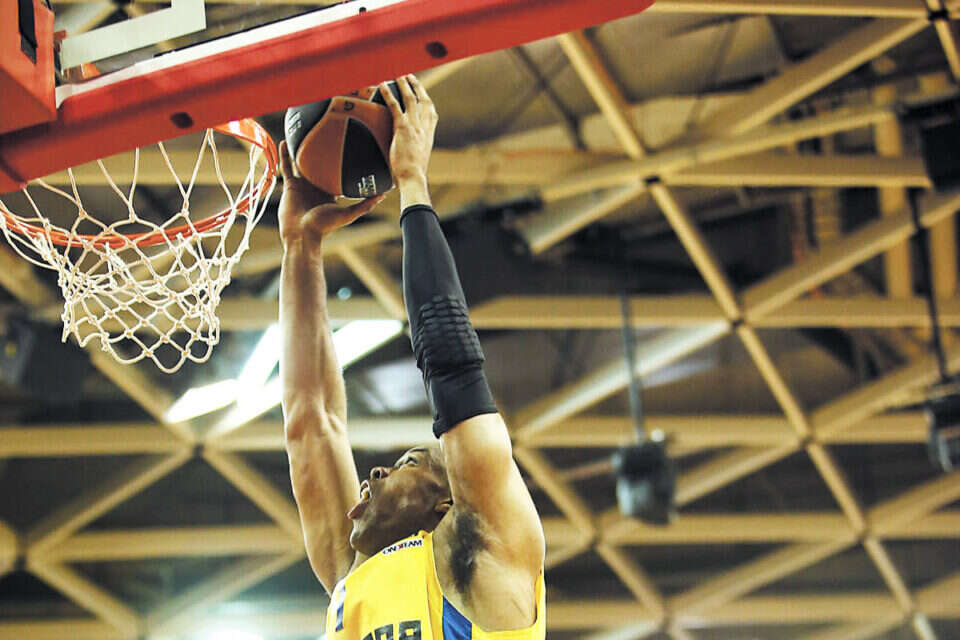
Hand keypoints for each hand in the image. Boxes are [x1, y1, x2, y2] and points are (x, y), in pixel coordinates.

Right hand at [277, 140, 383, 249]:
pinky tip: (285, 142)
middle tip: (328, 134)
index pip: (336, 175)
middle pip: (319, 167)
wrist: (302, 234)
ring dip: (302, 150)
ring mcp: (303, 186)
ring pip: (302, 164)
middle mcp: (316, 188)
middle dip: (323, 154)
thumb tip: (382, 195)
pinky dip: (285, 155)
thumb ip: (364, 205)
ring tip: (305, 133)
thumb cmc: (325, 226)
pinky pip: (286, 167)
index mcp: (330, 193)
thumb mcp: (348, 214)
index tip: (349, 150)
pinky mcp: (290, 185)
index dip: (341, 164)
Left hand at [380, 75, 437, 205]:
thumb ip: (415, 151)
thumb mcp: (418, 159)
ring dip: (404, 84)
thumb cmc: (413, 174)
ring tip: (399, 75)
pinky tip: (383, 86)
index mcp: (428, 135)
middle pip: (423, 100)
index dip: (427, 100)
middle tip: (410, 77)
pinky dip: (388, 94)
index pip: (431, 113)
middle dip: (417, 86)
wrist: (413, 178)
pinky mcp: (403, 128)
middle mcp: (424, 127)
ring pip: (410, 99)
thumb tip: (409, 152)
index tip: (423, 93)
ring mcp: (414, 126)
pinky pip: (395, 106)